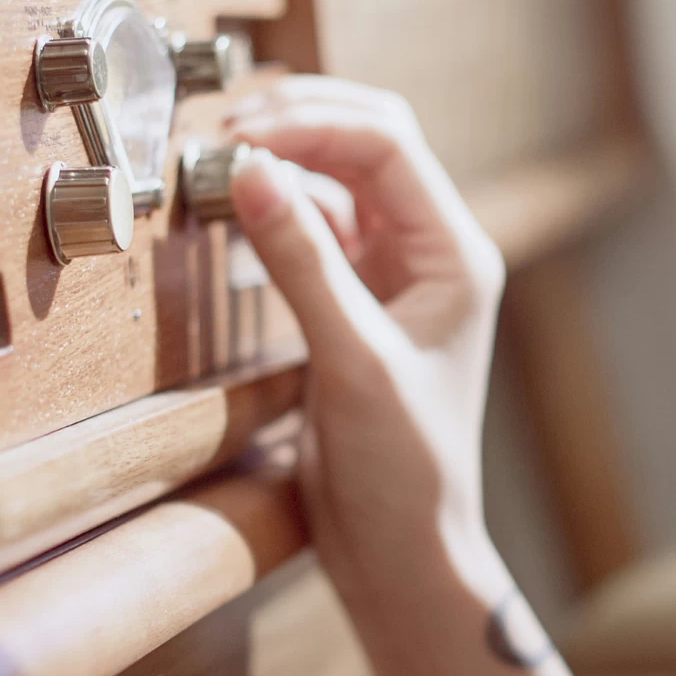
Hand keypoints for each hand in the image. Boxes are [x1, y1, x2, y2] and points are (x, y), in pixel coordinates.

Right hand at [225, 77, 508, 618]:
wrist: (402, 550)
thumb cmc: (404, 469)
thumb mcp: (351, 360)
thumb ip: (301, 262)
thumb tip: (251, 170)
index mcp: (456, 256)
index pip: (387, 147)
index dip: (312, 125)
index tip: (240, 136)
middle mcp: (431, 256)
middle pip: (370, 146)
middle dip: (302, 124)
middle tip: (226, 130)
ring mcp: (394, 277)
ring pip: (340, 183)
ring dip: (285, 163)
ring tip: (220, 161)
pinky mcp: (356, 305)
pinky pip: (317, 231)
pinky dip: (276, 211)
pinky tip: (236, 211)